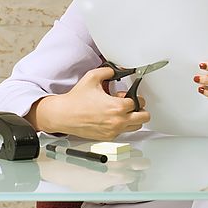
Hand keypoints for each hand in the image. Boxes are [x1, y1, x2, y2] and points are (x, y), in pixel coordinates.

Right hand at [29, 66, 149, 140]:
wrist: (63, 115)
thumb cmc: (76, 99)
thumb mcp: (92, 77)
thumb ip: (108, 71)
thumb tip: (116, 70)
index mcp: (117, 107)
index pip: (140, 102)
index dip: (134, 96)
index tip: (127, 95)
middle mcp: (118, 121)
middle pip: (144, 117)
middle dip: (140, 109)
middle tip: (131, 104)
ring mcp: (113, 131)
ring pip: (136, 126)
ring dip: (133, 118)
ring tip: (121, 111)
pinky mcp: (108, 137)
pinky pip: (123, 132)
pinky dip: (122, 125)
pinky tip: (111, 118)